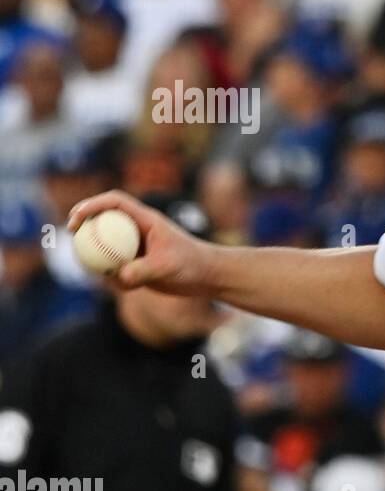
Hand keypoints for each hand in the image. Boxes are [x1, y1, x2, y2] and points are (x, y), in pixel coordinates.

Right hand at [68, 190, 217, 296]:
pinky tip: (131, 287)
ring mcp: (136, 247)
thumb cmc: (193, 265)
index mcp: (146, 219)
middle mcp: (138, 230)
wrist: (207, 278)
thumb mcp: (167, 267)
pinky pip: (115, 269)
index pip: (115, 202)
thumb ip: (143, 270)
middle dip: (83, 224)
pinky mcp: (136, 264)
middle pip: (103, 220)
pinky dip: (115, 278)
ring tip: (108, 273)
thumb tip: (119, 276)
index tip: (77, 217)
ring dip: (97, 257)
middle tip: (70, 234)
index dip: (92, 204)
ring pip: (105, 247)